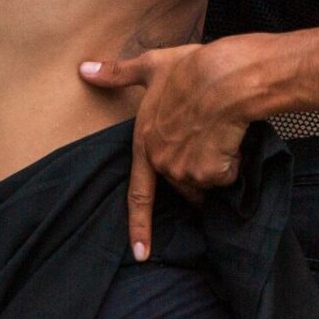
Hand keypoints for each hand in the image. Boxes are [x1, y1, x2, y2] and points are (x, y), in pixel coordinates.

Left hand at [80, 35, 265, 260]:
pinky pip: (227, 175)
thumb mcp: (152, 65)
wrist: (225, 76)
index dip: (139, 225)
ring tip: (221, 130)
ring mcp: (185, 169)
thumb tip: (85, 68)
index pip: (139, 193)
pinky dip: (233, 162)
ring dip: (218, 163)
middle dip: (199, 167)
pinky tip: (232, 137)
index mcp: (144, 142)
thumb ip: (118, 73)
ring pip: (207, 180)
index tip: (140, 253)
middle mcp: (161, 162)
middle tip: (208, 134)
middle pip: (183, 182)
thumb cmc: (192, 68)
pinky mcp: (211, 173)